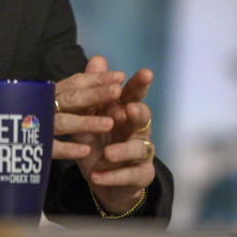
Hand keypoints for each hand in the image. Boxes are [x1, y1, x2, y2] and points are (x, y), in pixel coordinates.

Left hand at [55, 55, 155, 214]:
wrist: (102, 179)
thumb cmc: (98, 141)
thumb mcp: (90, 117)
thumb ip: (94, 91)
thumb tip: (98, 57)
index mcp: (125, 112)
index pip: (133, 95)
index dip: (140, 85)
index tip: (146, 73)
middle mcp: (137, 129)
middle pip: (143, 117)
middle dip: (139, 112)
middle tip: (130, 109)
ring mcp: (141, 153)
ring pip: (138, 148)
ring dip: (123, 149)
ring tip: (108, 153)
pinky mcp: (139, 175)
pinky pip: (129, 176)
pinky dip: (112, 176)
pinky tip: (96, 176)